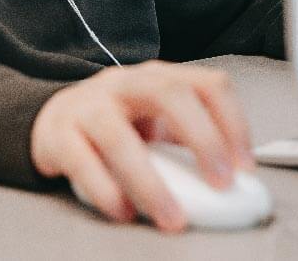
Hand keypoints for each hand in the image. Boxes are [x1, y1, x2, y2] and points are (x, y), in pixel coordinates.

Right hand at [30, 60, 254, 232]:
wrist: (52, 121)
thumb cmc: (117, 125)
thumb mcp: (156, 123)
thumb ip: (189, 143)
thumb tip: (233, 182)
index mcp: (157, 78)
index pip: (207, 84)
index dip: (232, 122)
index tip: (245, 168)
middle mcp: (124, 83)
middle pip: (168, 93)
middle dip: (202, 137)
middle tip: (220, 184)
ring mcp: (88, 105)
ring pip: (118, 136)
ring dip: (150, 182)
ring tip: (171, 218)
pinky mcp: (57, 133)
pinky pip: (82, 161)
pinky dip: (106, 190)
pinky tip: (123, 212)